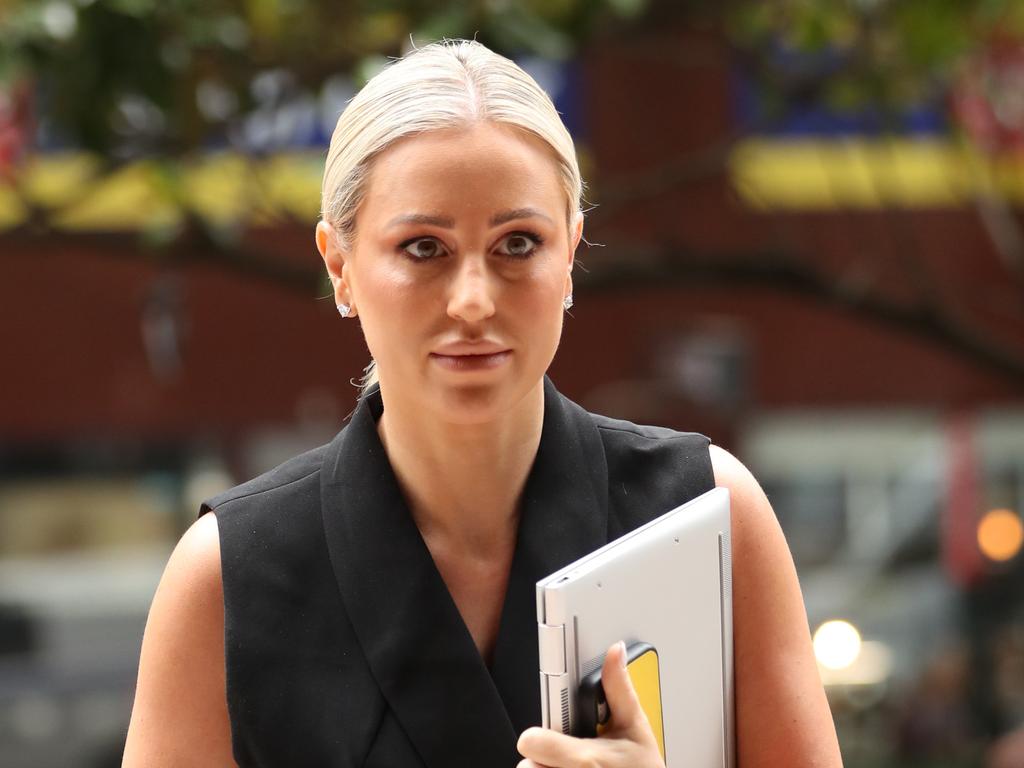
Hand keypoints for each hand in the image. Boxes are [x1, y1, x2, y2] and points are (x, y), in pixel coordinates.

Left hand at [517, 641, 664, 767]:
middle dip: (542, 751)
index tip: (546, 727)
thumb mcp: (634, 725)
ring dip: (546, 765)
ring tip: (569, 761)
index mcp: (583, 758)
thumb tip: (615, 653)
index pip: (530, 741)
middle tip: (565, 747)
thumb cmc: (643, 767)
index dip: (536, 732)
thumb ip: (618, 687)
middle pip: (527, 760)